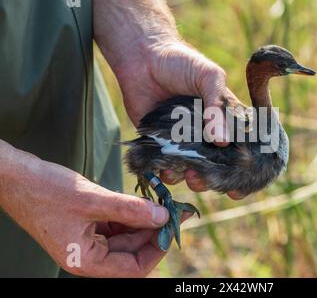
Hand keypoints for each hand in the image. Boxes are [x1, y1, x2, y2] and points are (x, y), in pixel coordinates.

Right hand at [0, 140, 186, 276]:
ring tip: (158, 202)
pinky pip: (115, 225)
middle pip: (132, 252)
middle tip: (171, 208)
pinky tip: (139, 201)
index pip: (134, 267)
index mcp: (87, 261)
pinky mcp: (86, 225)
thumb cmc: (46, 191)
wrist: (16, 176)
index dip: (157, 248)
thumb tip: (162, 217)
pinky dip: (128, 214)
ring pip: (125, 237)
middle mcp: (88, 256)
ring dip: (142, 221)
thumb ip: (130, 210)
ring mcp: (87, 240)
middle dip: (152, 231)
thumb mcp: (93, 200)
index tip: (172, 225)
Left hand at [113, 40, 243, 199]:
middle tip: (203, 176)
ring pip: (193, 172)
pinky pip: (167, 167)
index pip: (241, 150)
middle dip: (213, 179)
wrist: (143, 58)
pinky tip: (165, 168)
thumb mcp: (208, 76)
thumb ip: (217, 105)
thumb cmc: (182, 63)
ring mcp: (184, 142)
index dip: (243, 171)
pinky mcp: (161, 144)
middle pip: (217, 168)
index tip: (239, 188)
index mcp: (225, 120)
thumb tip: (223, 140)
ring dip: (191, 179)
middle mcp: (206, 135)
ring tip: (186, 174)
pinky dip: (167, 173)